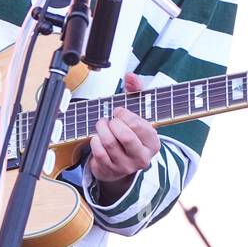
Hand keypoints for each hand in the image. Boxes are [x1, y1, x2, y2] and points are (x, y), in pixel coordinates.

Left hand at [87, 72, 159, 199]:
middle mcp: (142, 157)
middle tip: (110, 119)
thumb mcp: (138, 111)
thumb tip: (130, 76)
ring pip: (109, 143)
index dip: (124, 114)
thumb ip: (136, 90)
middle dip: (113, 122)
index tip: (119, 111)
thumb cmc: (131, 132)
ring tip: (102, 124)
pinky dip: (94, 140)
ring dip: (101, 128)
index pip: (138, 125)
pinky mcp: (110, 171)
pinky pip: (98, 152)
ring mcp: (126, 166)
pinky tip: (98, 137)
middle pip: (125, 136)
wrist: (122, 160)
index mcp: (153, 143)